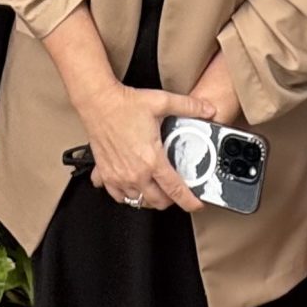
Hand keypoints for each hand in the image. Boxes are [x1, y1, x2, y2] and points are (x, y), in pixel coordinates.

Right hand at [75, 82, 211, 211]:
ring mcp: (118, 176)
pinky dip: (126, 194)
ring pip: (137, 201)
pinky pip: (117, 195)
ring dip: (148, 198)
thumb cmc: (124, 104)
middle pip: (157, 201)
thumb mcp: (162, 102)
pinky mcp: (105, 173)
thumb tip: (208, 109)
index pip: (175, 190)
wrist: (98, 101)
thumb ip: (189, 106)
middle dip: (170, 200)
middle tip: (175, 192)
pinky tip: (131, 186)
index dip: (190, 201)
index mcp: (152, 159)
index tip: (196, 204)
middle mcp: (135, 173)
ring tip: (155, 188)